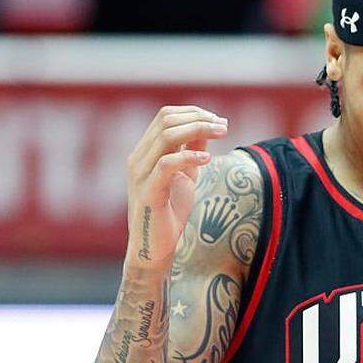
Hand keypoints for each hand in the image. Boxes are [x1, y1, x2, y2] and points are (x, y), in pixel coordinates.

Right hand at [124, 105, 227, 268]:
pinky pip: (166, 165)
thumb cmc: (171, 213)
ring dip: (198, 130)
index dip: (193, 112)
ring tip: (222, 133)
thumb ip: (192, 151)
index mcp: (146, 152)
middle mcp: (139, 158)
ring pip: (166, 136)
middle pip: (166, 120)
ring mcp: (141, 174)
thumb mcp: (186, 175)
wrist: (156, 249)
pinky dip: (189, 157)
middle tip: (224, 126)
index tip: (219, 120)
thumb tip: (208, 128)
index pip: (165, 116)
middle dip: (199, 118)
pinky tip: (208, 159)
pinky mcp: (148, 192)